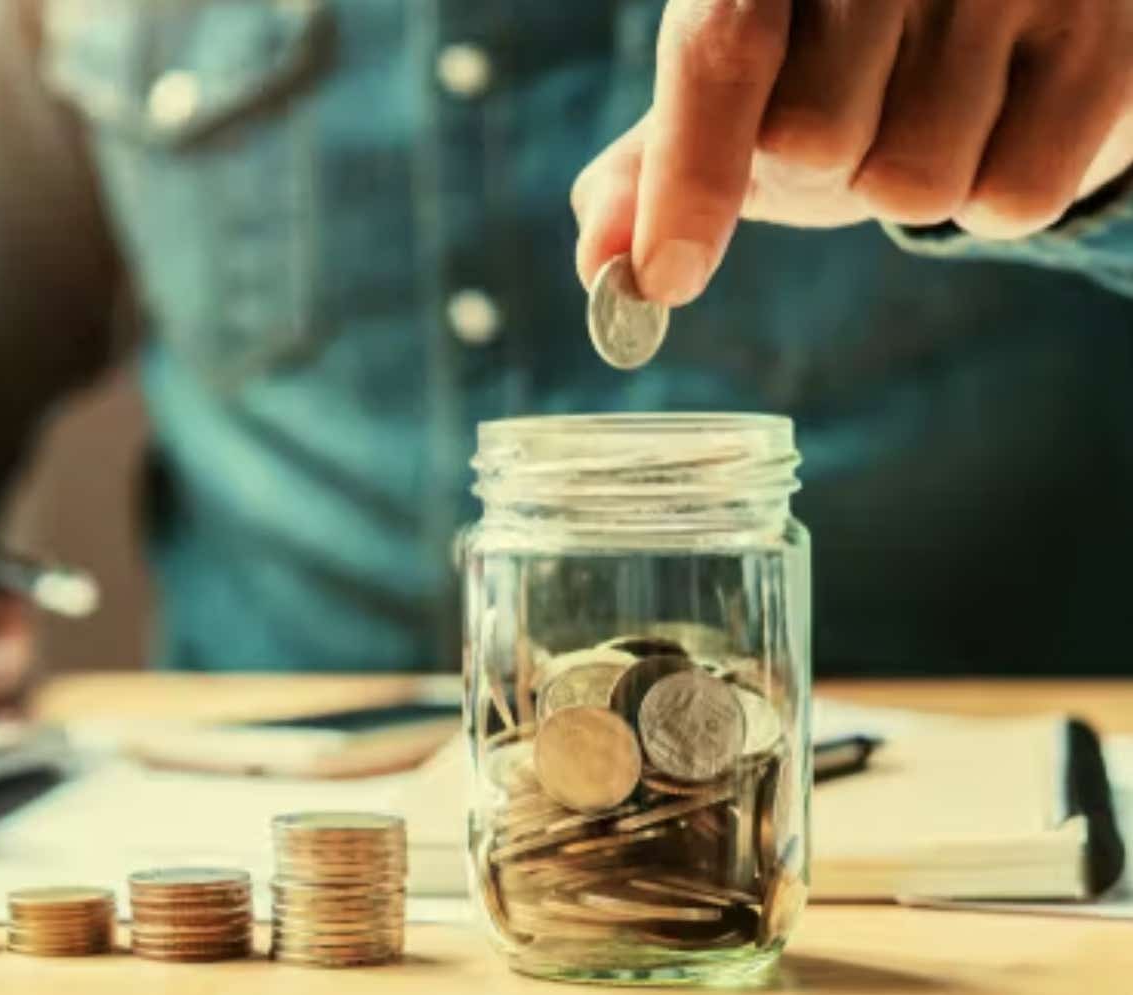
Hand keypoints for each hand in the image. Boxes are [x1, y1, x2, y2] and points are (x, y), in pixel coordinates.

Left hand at [573, 0, 1132, 304]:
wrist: (1012, 5)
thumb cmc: (852, 54)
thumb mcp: (745, 91)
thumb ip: (660, 166)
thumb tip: (602, 267)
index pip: (720, 51)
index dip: (689, 175)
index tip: (665, 278)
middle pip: (815, 142)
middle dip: (825, 163)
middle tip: (864, 105)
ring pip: (916, 182)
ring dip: (913, 178)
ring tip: (943, 101)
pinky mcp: (1112, 32)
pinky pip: (1015, 197)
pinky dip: (999, 191)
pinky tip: (1009, 118)